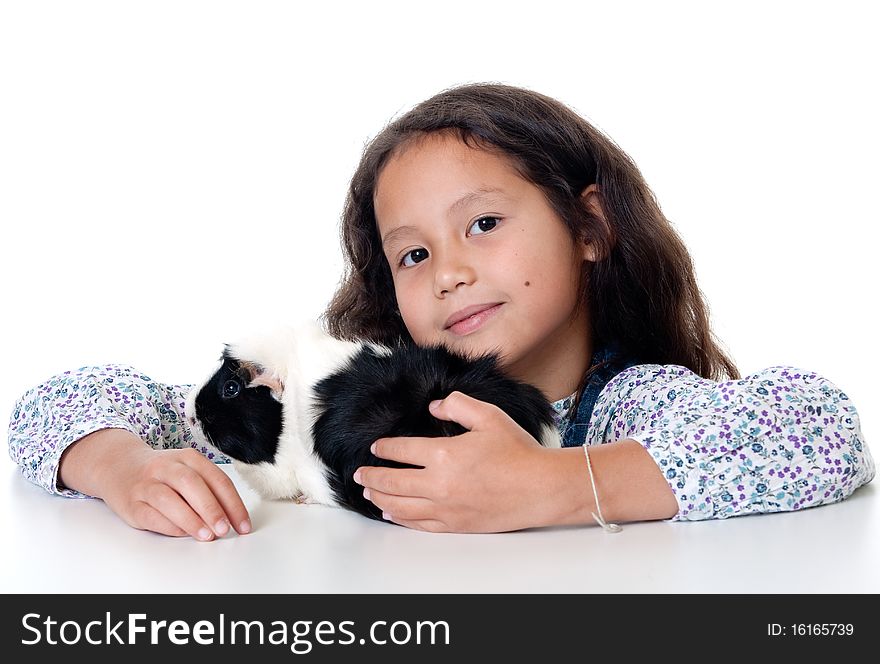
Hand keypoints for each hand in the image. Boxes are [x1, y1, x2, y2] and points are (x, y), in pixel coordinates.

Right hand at [61, 429, 250, 539]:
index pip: (217, 479)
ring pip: (170, 500)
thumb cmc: (162, 473)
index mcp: (188, 457)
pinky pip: (152, 516)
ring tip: (207, 535)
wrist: (118, 466)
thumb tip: (230, 518)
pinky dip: (170, 526)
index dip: (233, 503)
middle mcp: (167, 467)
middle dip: (212, 509)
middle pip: (193, 485)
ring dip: (191, 519)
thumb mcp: (187, 470)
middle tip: (225, 529)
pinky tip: (183, 533)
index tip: (243, 524)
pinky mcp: (132, 503)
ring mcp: (147, 484)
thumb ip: (208, 489)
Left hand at [353, 391, 552, 532]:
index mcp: (444, 455)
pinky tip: (392, 513)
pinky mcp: (455, 524)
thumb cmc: (518, 451)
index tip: (376, 447)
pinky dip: (400, 518)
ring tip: (369, 491)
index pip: (401, 451)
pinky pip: (419, 523)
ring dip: (380, 498)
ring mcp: (445, 508)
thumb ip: (457, 404)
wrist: (541, 487)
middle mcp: (439, 484)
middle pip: (393, 481)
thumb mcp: (489, 416)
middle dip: (372, 476)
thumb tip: (434, 405)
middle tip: (359, 473)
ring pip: (400, 506)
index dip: (384, 449)